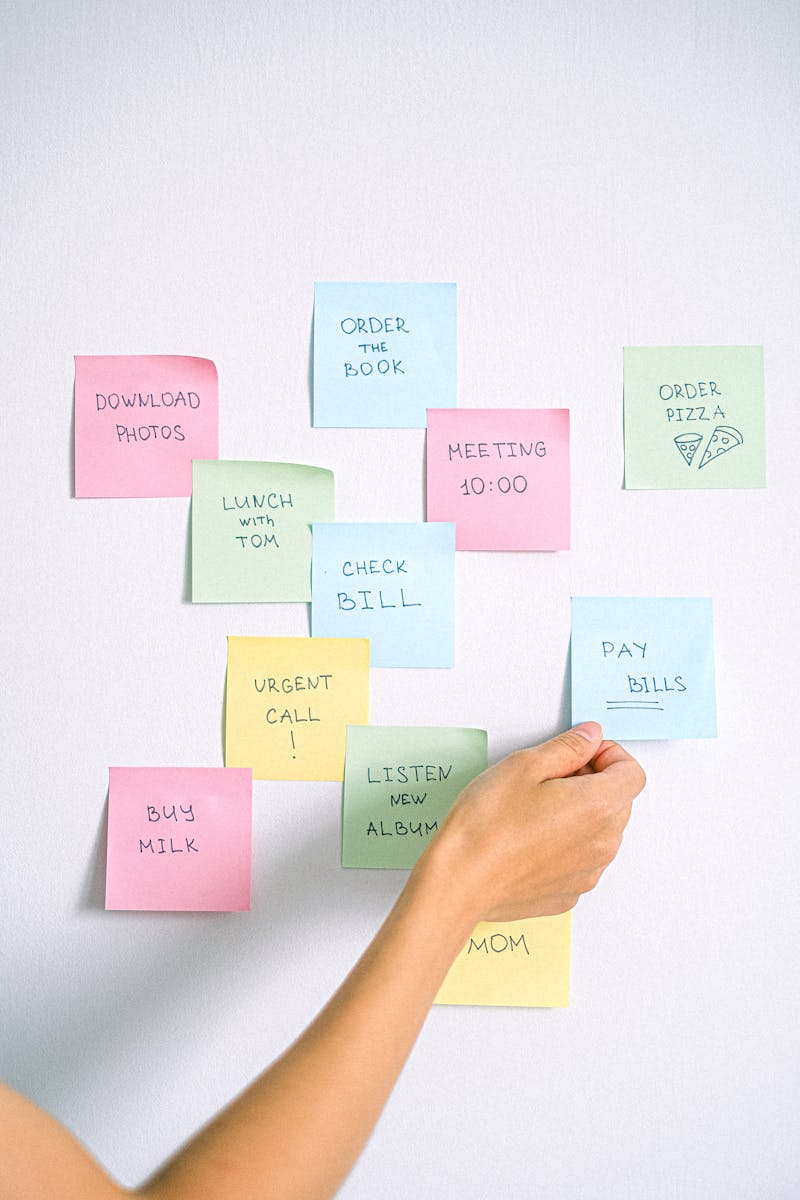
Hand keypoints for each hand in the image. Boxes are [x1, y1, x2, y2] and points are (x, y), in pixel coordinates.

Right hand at [416, 722, 645, 924]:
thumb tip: (591, 737)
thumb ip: (568, 747)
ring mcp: (588, 873)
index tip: (583, 753)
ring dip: (581, 815)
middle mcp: (603, 844)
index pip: (633, 773)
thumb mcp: (524, 765)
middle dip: (595, 783)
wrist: (461, 881)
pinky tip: (530, 839)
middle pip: (619, 802)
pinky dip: (566, 845)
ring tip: (536, 810)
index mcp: (598, 806)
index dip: (610, 756)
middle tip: (551, 778)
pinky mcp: (569, 893)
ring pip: (601, 832)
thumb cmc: (487, 824)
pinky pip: (581, 860)